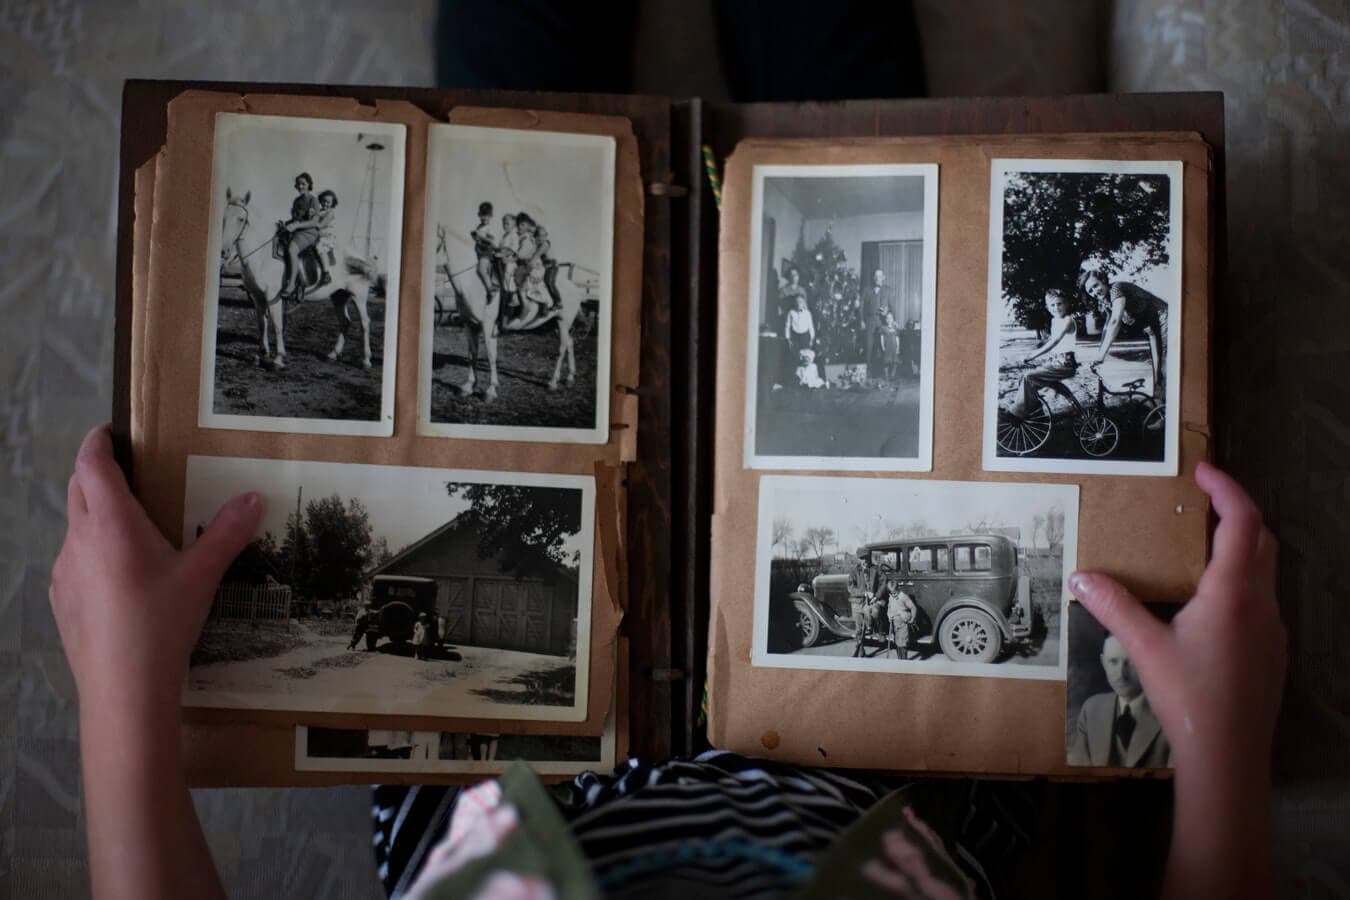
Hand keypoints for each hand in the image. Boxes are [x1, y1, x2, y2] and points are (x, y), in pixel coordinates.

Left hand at [49, 425, 262, 716]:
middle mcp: (78, 539)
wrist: (122, 689)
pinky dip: (93, 553)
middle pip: (78, 489)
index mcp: (110, 523)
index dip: (97, 442)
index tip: (111, 431)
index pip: (91, 464)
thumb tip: (254, 497)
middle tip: (131, 473)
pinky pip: (74, 562)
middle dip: (97, 473)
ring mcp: (63, 572)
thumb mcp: (202, 575)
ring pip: (75, 528)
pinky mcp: (60, 600)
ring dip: (96, 517)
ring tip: (134, 531)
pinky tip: (122, 580)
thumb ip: (228, 532)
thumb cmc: (161, 622)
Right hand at [1068, 462, 1284, 776]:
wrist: (1229, 756)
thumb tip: (1081, 577)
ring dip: (1240, 546)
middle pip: (1262, 540)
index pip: (1242, 522)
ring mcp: (1271, 628)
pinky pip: (1261, 598)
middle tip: (1201, 502)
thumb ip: (1114, 607)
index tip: (1203, 471)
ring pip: (1266, 570)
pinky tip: (1207, 601)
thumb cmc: (1190, 697)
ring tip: (1199, 546)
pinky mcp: (1270, 651)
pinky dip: (1240, 580)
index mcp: (1234, 592)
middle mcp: (1261, 603)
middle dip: (1236, 512)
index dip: (1227, 489)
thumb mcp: (1144, 648)